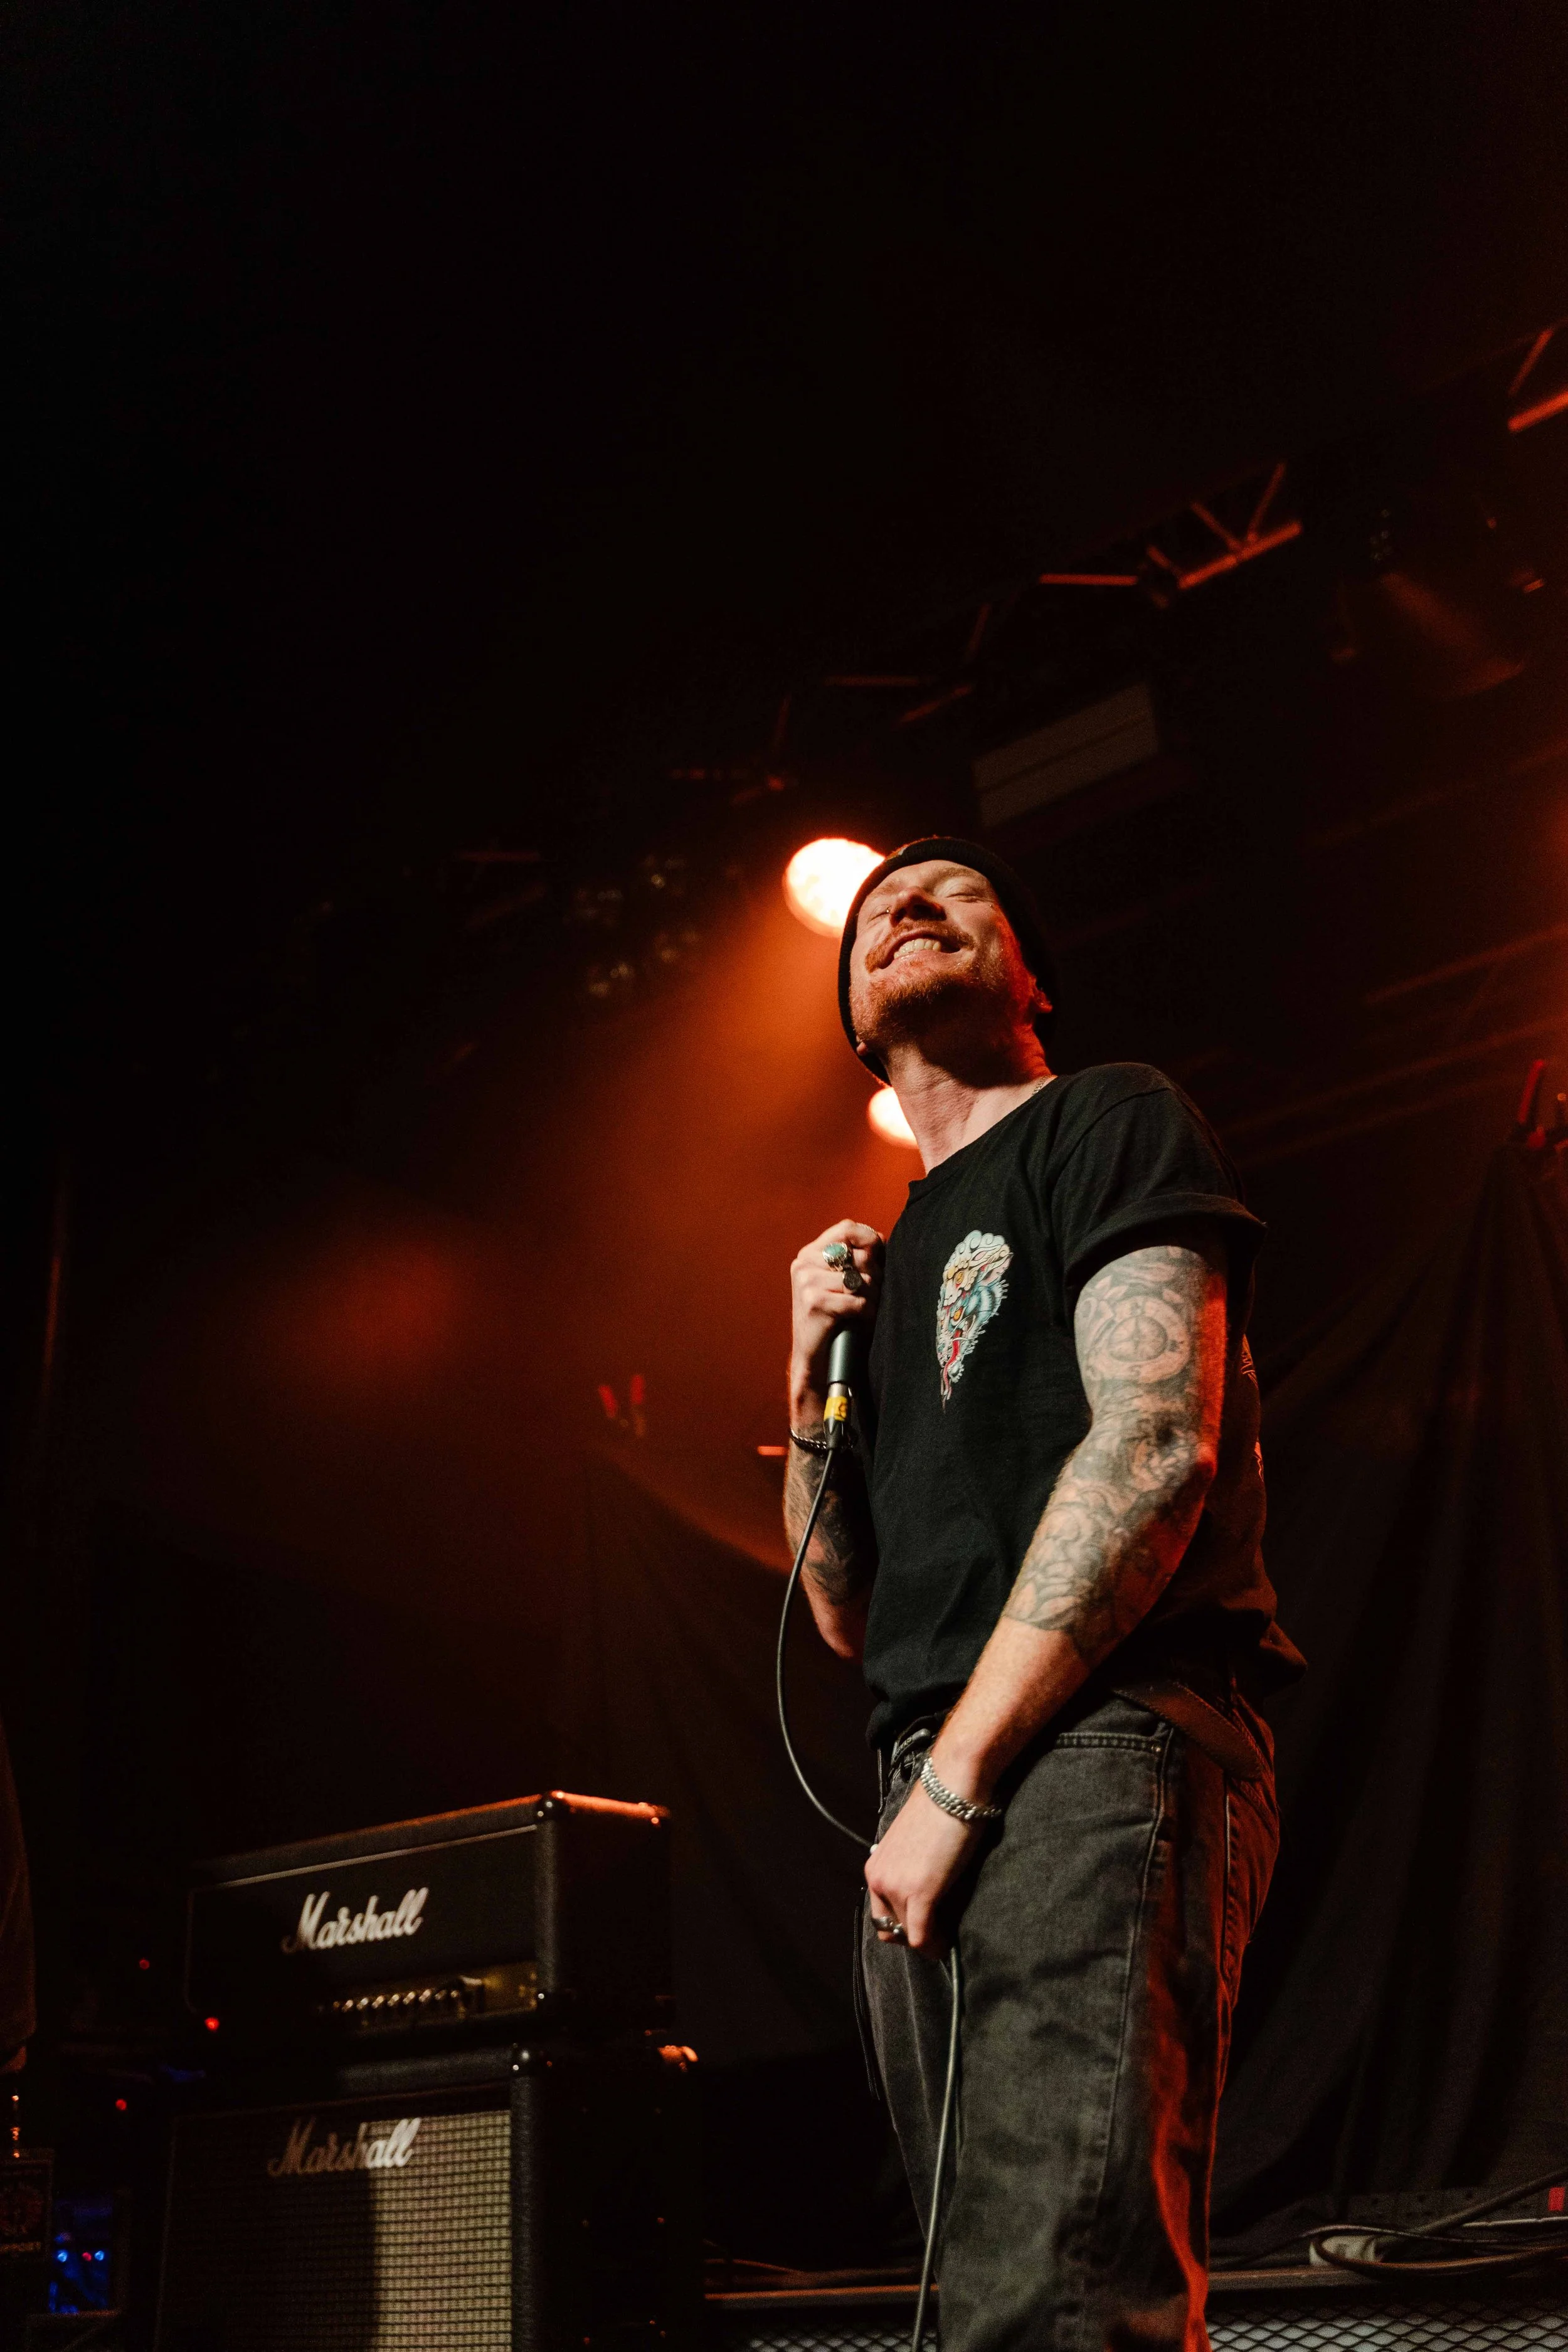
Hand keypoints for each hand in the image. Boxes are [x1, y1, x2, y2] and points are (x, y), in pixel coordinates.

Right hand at [789, 1219, 882, 1419]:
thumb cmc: (836, 1318)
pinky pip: (858, 1300)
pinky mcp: (814, 1301)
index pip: (846, 1228)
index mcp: (810, 1254)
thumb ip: (857, 1258)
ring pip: (862, 1279)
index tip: (880, 1254)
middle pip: (860, 1255)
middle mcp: (805, 1263)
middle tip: (873, 1294)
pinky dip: (866, 1313)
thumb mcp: (842, 1283)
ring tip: (866, 1310)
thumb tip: (879, 1237)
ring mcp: (807, 1281)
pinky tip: (861, 1321)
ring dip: (872, 1297)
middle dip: (876, 1277)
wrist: (816, 1358)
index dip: (869, 1238)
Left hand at [864, 1780, 980, 1959]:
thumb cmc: (939, 1809)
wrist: (952, 1788)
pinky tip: (946, 1943)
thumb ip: (909, 1869)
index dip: (902, 1923)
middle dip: (911, 1934)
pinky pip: (921, 1937)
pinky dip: (933, 1947)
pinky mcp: (919, 1893)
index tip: (923, 1924)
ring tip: (944, 1935)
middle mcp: (879, 1878)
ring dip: (925, 1940)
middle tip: (935, 1931)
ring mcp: (896, 1887)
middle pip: (888, 1929)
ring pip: (907, 1935)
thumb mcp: (912, 1845)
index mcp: (875, 1867)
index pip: (880, 1913)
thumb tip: (923, 1890)